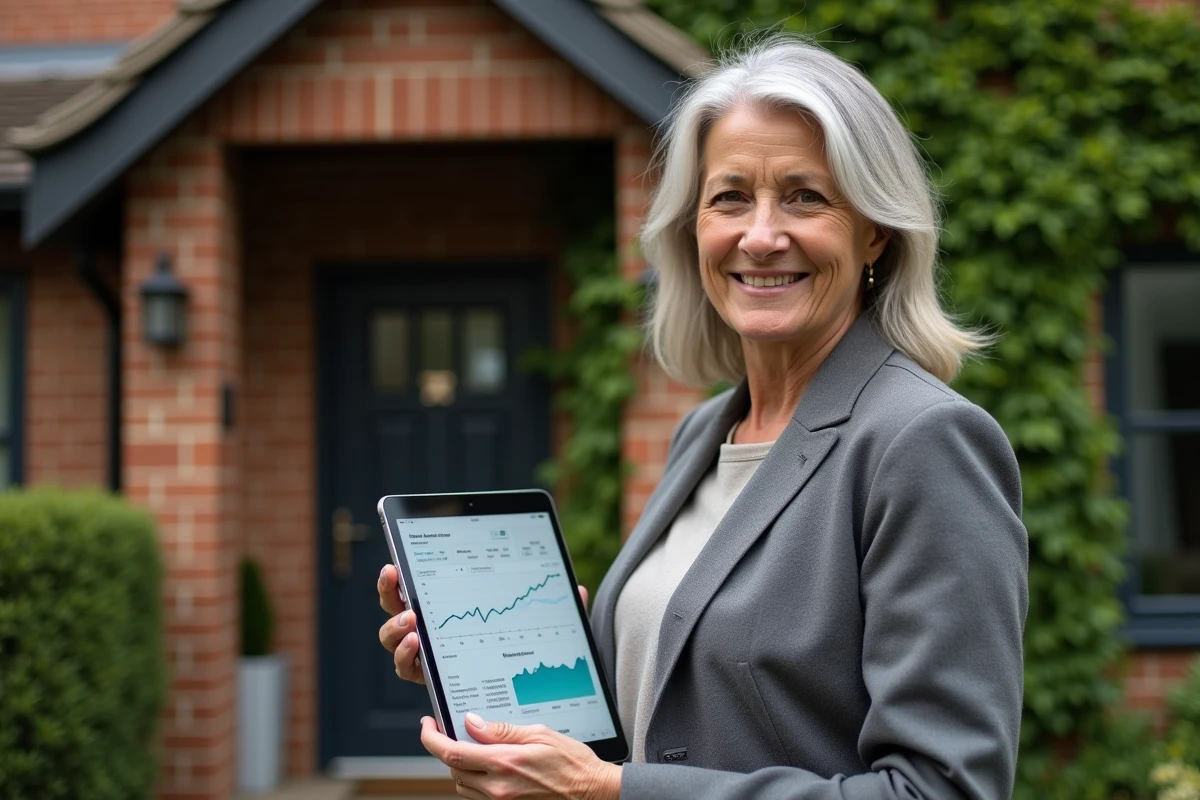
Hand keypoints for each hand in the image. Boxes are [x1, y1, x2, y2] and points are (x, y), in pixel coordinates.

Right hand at [378, 565, 590, 685]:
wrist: (528, 696)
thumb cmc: (530, 653)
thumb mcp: (544, 626)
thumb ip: (559, 608)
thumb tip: (577, 588)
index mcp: (453, 606)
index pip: (420, 586)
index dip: (401, 577)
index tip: (396, 565)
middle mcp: (433, 628)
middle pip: (398, 607)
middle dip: (391, 595)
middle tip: (402, 588)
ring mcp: (429, 654)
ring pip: (396, 640)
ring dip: (397, 629)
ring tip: (412, 624)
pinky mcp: (432, 678)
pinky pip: (410, 669)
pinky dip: (407, 657)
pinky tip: (418, 649)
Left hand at [422, 713, 620, 799]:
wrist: (592, 792)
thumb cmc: (572, 762)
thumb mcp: (539, 733)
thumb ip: (501, 730)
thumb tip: (471, 723)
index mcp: (504, 763)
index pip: (452, 752)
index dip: (431, 739)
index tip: (427, 726)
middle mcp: (498, 788)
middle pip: (453, 769)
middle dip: (448, 749)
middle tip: (455, 732)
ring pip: (462, 786)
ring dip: (461, 767)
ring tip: (474, 749)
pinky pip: (477, 797)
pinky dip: (475, 782)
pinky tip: (489, 768)